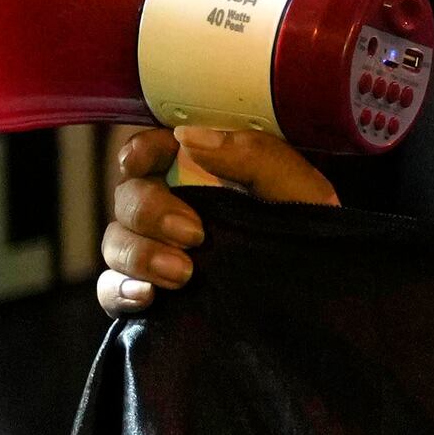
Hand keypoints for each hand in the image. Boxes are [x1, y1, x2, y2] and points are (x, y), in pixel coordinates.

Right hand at [92, 122, 337, 316]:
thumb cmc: (309, 227)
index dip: (141, 150)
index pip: (148, 151)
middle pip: (127, 196)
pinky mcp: (150, 293)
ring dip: (139, 254)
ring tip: (183, 274)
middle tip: (194, 234)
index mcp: (197, 170)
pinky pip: (110, 289)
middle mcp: (168, 208)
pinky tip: (148, 297)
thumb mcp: (297, 186)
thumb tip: (189, 138)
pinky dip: (120, 291)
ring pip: (115, 241)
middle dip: (151, 211)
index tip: (154, 159)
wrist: (322, 293)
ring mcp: (155, 251)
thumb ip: (251, 154)